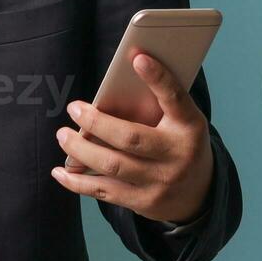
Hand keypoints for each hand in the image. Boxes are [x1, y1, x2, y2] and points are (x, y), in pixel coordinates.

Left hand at [51, 49, 213, 223]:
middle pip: (130, 138)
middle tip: (73, 109)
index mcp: (189, 127)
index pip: (175, 99)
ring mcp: (160, 182)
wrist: (199, 195)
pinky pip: (105, 192)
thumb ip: (155, 105)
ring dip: (81, 150)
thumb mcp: (180, 122)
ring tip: (63, 136)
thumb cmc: (180, 144)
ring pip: (113, 166)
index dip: (158, 78)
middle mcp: (177, 156)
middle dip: (96, 123)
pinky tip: (61, 172)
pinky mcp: (143, 202)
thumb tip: (111, 91)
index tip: (138, 58)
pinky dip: (78, 183)